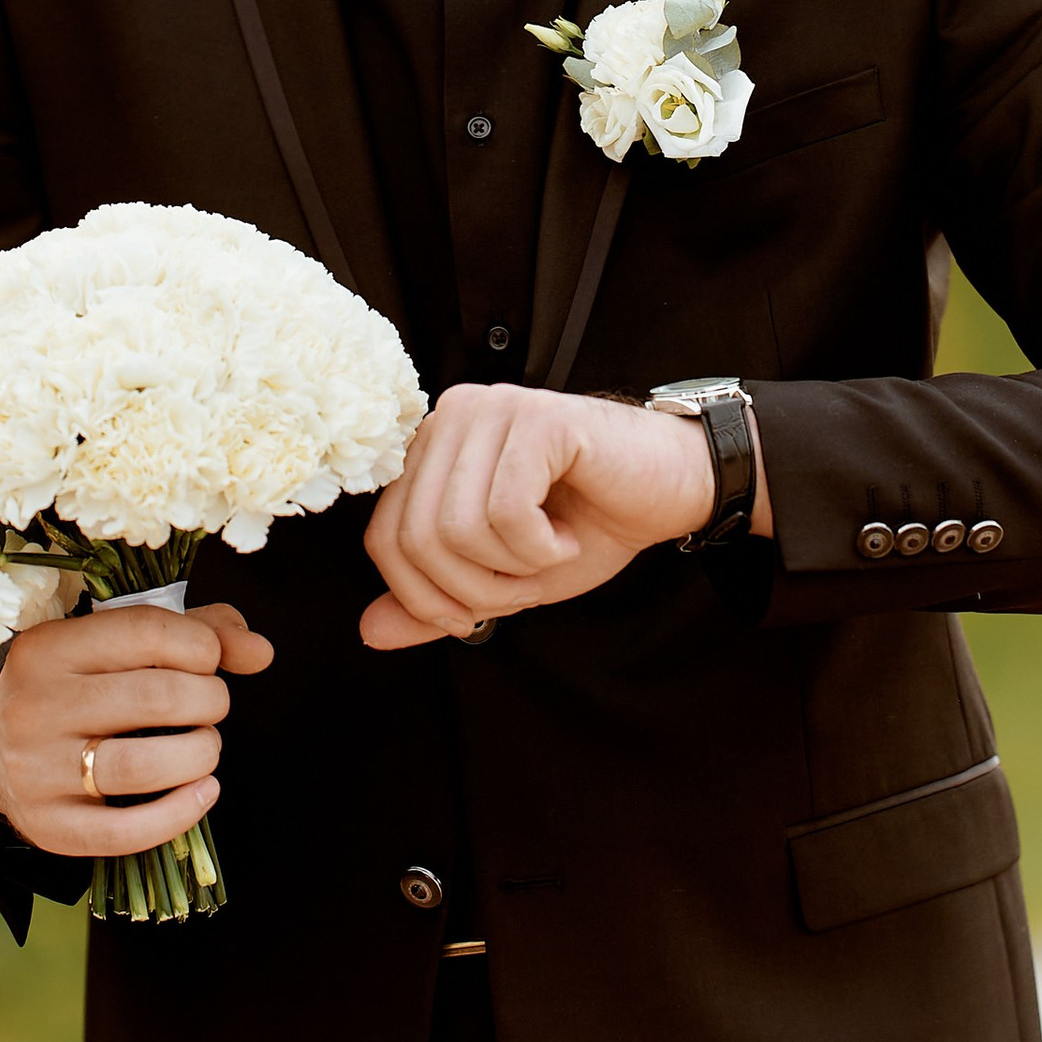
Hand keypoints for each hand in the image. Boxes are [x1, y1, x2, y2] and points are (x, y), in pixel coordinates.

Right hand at [0, 602, 272, 856]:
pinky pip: (125, 832)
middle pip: (156, 698)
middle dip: (209, 701)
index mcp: (49, 648)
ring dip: (199, 754)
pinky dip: (179, 814)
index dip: (202, 646)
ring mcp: (38, 772)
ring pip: (142, 766)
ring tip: (205, 748)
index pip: (148, 632)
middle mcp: (37, 706)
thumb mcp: (115, 644)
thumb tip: (260, 652)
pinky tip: (203, 793)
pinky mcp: (50, 827)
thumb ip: (193, 632)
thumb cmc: (75, 686)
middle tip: (210, 707)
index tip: (210, 661)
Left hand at [359, 386, 758, 651]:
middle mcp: (452, 416)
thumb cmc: (589, 523)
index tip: (476, 612)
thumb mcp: (502, 578)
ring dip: (513, 569)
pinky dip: (540, 549)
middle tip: (526, 583)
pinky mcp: (537, 419)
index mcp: (432, 446)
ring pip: (457, 529)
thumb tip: (369, 632)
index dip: (424, 596)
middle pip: (416, 538)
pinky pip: (506, 512)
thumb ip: (436, 601)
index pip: (384, 536)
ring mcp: (493, 409)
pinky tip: (567, 534)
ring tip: (550, 551)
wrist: (672, 490)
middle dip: (473, 589)